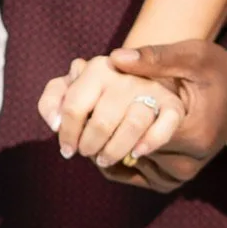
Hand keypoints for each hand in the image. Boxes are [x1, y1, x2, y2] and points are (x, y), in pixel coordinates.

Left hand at [37, 54, 183, 171]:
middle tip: (87, 153)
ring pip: (134, 124)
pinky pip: (165, 125)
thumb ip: (54, 96)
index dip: (67, 133)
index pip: (74, 106)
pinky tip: (136, 154)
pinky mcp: (172, 105)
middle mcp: (126, 77)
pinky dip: (151, 142)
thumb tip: (54, 123)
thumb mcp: (73, 86)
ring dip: (115, 149)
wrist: (144, 79)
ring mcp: (151, 89)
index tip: (67, 149)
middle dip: (89, 145)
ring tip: (105, 159)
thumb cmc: (99, 89)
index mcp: (98, 68)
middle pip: (102, 121)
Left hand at [102, 41, 226, 194]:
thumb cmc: (217, 72)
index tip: (88, 102)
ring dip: (107, 145)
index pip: (135, 134)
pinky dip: (117, 156)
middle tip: (80, 115)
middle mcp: (187, 164)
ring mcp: (180, 176)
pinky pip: (134, 175)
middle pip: (128, 152)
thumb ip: (156, 57)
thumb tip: (116, 57)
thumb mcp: (193, 56)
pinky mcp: (173, 181)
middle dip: (103, 132)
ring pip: (127, 165)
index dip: (107, 117)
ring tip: (90, 122)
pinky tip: (107, 134)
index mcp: (192, 135)